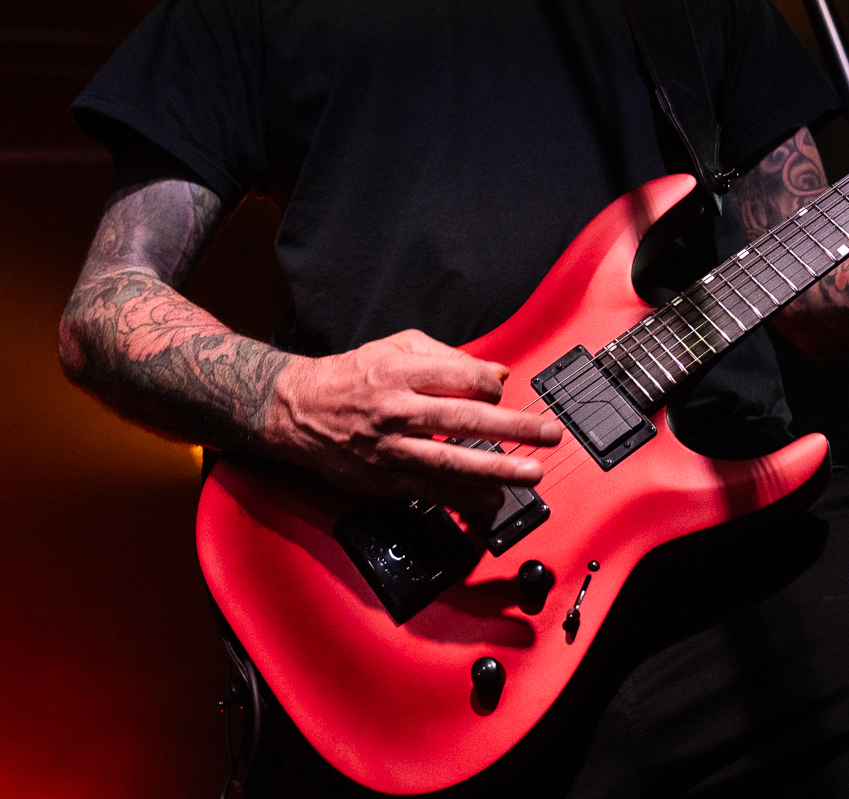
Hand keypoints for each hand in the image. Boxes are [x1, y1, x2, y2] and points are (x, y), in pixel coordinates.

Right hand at [264, 330, 561, 518]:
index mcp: (401, 370)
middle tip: (549, 435)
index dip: (491, 385)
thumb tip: (497, 374)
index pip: (460, 376)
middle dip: (513, 428)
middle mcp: (396, 408)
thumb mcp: (396, 347)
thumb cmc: (353, 375)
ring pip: (450, 460)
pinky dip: (464, 497)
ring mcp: (389, 447)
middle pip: (464, 418)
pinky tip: (492, 500)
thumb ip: (448, 357)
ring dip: (495, 470)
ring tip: (529, 474)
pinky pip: (430, 490)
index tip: (505, 391)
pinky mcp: (384, 478)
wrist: (299, 410)